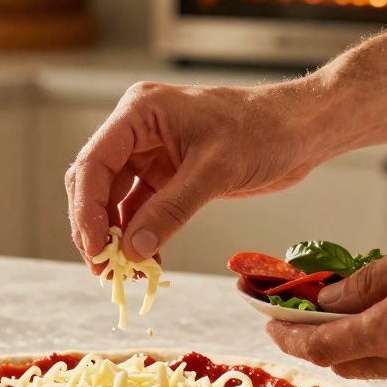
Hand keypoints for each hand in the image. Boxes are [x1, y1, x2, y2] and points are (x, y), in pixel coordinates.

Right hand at [65, 79, 337, 269]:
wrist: (300, 130)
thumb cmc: (264, 130)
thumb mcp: (214, 170)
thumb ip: (170, 210)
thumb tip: (132, 250)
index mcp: (140, 112)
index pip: (94, 162)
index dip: (87, 209)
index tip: (95, 248)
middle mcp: (138, 131)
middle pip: (95, 183)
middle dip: (95, 227)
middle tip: (103, 268)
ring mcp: (150, 154)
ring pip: (114, 200)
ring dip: (117, 237)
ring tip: (123, 274)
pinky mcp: (167, 175)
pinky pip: (141, 210)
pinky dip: (140, 237)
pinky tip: (146, 264)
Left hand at [267, 211, 386, 386]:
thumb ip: (370, 279)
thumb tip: (330, 300)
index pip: (326, 348)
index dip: (291, 340)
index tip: (271, 326)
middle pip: (350, 363)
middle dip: (320, 341)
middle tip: (303, 313)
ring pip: (383, 365)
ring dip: (358, 343)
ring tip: (348, 306)